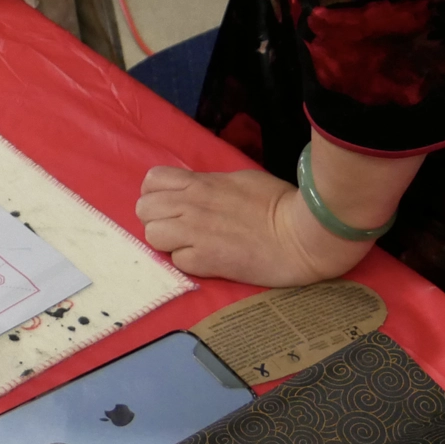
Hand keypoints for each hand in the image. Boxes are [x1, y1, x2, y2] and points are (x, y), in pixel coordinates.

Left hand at [134, 166, 371, 287]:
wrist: (301, 234)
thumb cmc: (279, 203)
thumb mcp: (240, 180)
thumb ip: (210, 185)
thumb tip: (197, 190)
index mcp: (200, 183)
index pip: (152, 180)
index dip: (155, 193)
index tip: (170, 204)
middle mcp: (190, 205)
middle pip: (144, 209)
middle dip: (156, 219)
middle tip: (178, 229)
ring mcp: (195, 233)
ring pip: (152, 235)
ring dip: (167, 243)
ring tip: (190, 247)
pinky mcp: (205, 261)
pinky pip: (177, 261)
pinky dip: (189, 263)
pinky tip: (207, 261)